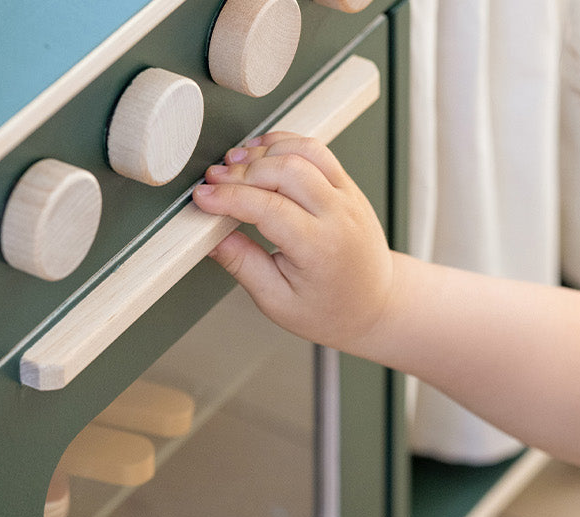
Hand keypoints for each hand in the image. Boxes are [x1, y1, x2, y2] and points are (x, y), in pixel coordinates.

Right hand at [190, 131, 396, 348]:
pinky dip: (287, 144)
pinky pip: (318, 151)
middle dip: (241, 171)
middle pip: (286, 170)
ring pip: (304, 150)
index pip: (269, 208)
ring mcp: (347, 195)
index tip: (203, 198)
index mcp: (321, 249)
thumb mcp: (278, 302)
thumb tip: (212, 238)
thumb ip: (243, 266)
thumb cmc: (331, 310)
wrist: (376, 304)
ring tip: (234, 163)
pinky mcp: (347, 185)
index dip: (229, 197)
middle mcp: (339, 215)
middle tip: (213, 182)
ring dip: (264, 151)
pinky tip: (263, 154)